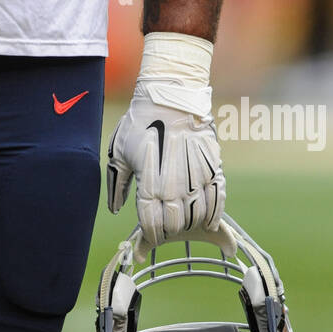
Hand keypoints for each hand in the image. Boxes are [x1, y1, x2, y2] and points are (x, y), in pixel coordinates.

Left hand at [107, 77, 226, 259]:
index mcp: (149, 183)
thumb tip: (114, 209)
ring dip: (190, 224)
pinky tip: (209, 222)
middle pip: (175, 223)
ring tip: (183, 222)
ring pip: (197, 216)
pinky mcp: (214, 169)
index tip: (150, 235)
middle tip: (166, 227)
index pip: (152, 222)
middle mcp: (175, 185)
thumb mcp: (118, 152)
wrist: (170, 96)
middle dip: (170, 230)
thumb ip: (116, 184)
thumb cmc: (140, 123)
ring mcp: (197, 178)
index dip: (151, 234)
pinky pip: (218, 200)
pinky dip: (214, 215)